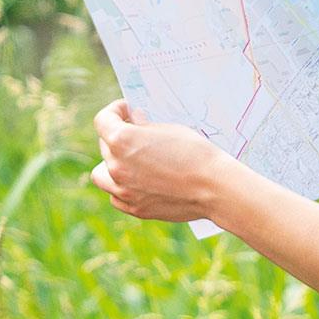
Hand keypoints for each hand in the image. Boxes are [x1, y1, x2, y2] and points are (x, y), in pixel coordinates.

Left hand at [90, 100, 222, 222]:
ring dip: (111, 164)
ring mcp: (123, 190)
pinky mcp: (135, 208)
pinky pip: (116, 196)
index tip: (127, 111)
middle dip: (119, 137)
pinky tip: (138, 181)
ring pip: (102, 174)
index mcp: (122, 140)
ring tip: (130, 161)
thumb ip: (145, 127)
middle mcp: (116, 165)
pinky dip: (122, 187)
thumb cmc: (197, 154)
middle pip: (105, 145)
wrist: (215, 187)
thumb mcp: (170, 129)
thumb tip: (135, 123)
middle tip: (139, 135)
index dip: (115, 111)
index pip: (103, 120)